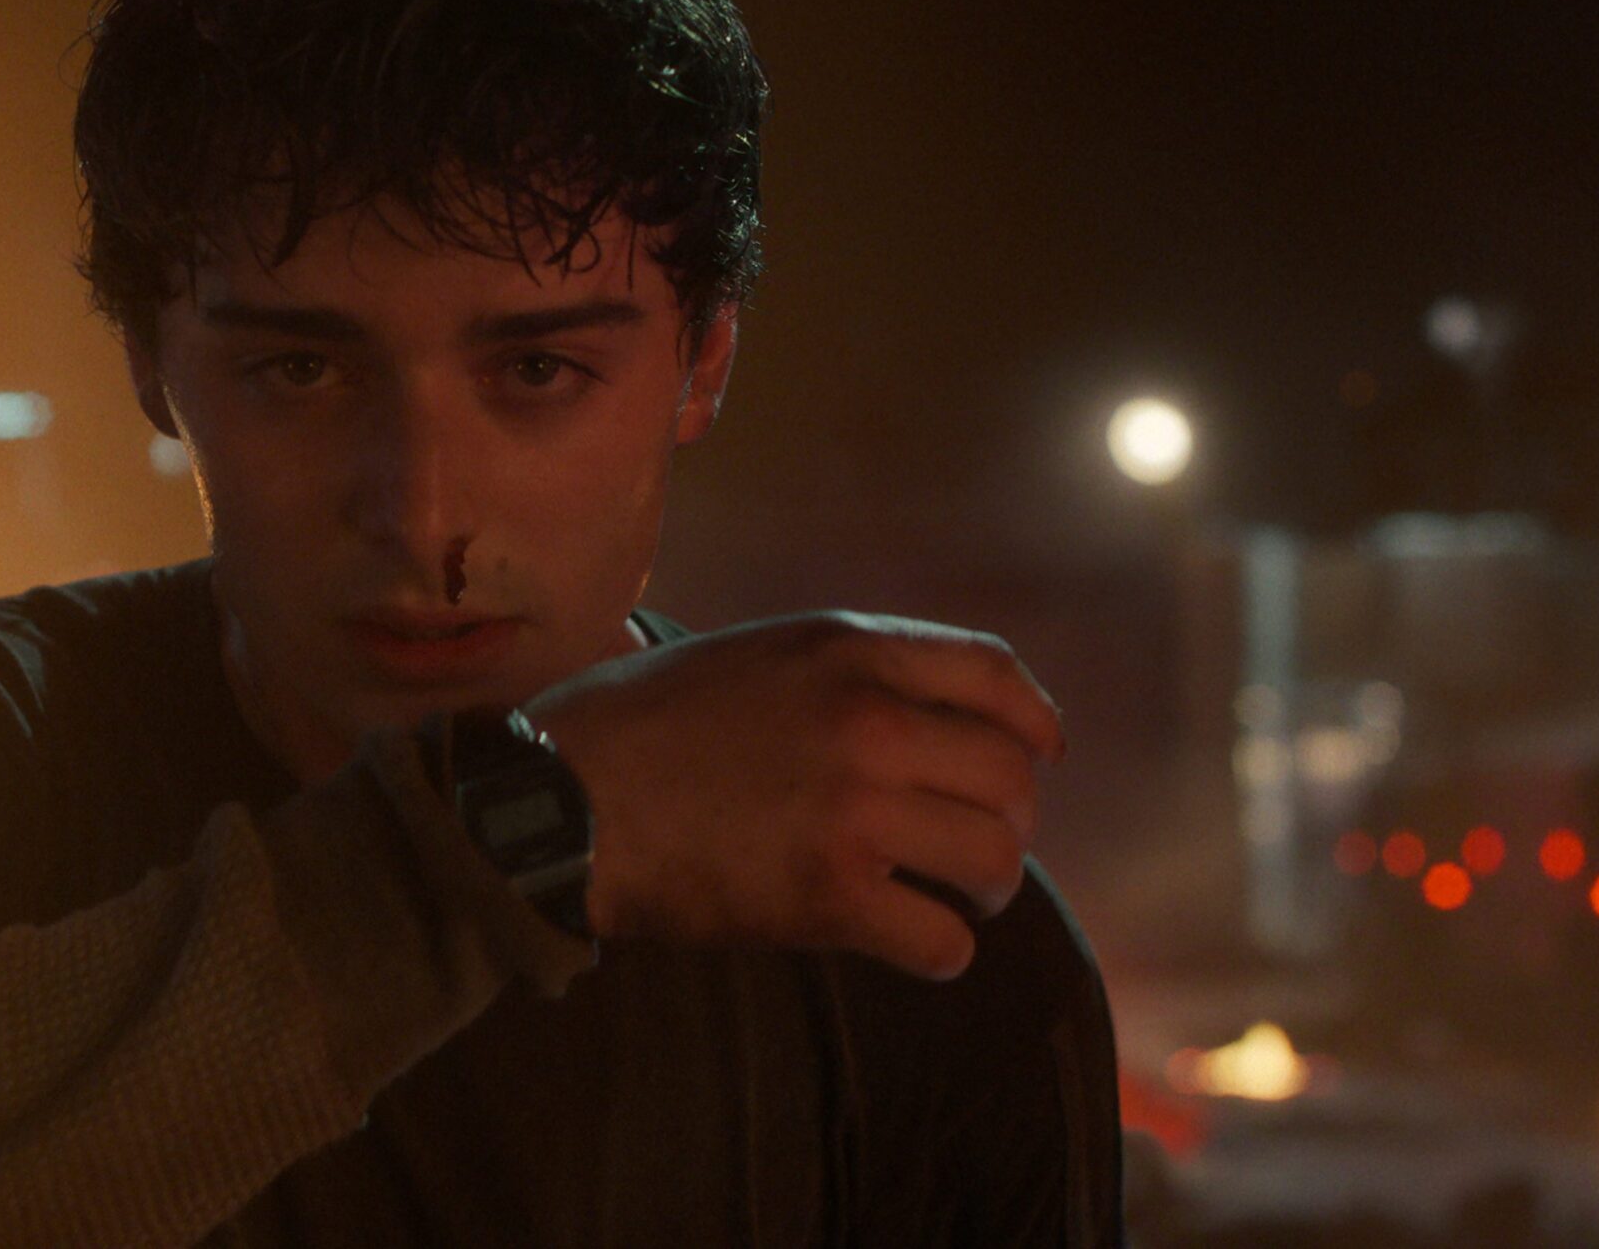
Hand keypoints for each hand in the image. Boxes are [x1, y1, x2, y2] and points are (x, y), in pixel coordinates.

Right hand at [525, 612, 1063, 979]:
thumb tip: (924, 711)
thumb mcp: (751, 653)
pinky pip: (941, 940)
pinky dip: (939, 950)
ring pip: (993, 860)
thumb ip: (840, 670)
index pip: (996, 675)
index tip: (1040, 754)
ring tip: (953, 899)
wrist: (558, 801)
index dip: (1034, 722)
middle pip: (1011, 777)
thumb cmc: (636, 725)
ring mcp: (854, 811)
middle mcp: (867, 720)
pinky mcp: (828, 897)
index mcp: (846, 649)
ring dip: (984, 889)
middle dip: (1007, 819)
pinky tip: (912, 943)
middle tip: (973, 846)